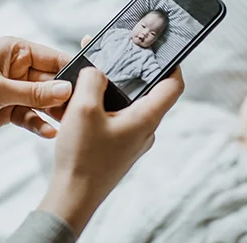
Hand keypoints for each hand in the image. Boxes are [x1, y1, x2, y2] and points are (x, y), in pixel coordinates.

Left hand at [0, 37, 72, 138]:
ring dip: (54, 114)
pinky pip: (31, 116)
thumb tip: (67, 90)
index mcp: (17, 51)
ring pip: (44, 102)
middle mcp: (19, 68)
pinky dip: (38, 124)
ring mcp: (15, 90)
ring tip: (69, 126)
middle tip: (82, 112)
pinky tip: (49, 133)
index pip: (54, 59)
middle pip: (53, 83)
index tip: (92, 85)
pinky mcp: (9, 109)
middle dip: (65, 98)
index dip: (73, 72)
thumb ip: (34, 93)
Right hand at [39, 40, 183, 236]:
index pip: (173, 85)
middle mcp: (145, 130)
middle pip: (149, 92)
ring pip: (130, 106)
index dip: (171, 64)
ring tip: (93, 74)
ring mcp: (132, 141)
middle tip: (116, 53)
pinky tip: (84, 102)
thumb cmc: (82, 157)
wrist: (73, 197)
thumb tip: (97, 70)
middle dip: (132, 71)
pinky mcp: (118, 149)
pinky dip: (105, 106)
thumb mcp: (83, 109)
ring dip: (114, 88)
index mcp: (146, 118)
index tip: (160, 49)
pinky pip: (118, 120)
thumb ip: (93, 80)